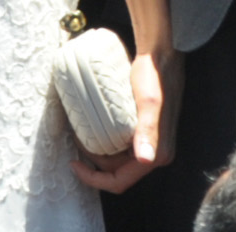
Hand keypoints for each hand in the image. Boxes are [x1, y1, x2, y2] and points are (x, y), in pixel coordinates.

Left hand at [70, 43, 174, 191]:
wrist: (161, 55)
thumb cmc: (154, 76)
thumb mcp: (148, 103)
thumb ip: (148, 132)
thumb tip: (145, 160)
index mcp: (158, 154)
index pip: (120, 181)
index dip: (94, 178)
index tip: (74, 164)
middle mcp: (157, 153)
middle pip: (118, 171)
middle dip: (94, 162)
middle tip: (76, 139)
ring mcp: (152, 142)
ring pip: (119, 158)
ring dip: (100, 151)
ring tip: (82, 133)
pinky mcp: (148, 131)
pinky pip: (123, 145)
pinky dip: (107, 141)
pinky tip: (95, 128)